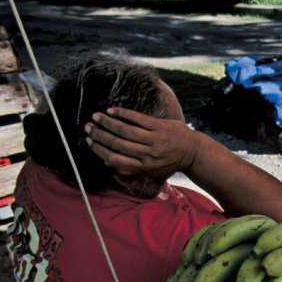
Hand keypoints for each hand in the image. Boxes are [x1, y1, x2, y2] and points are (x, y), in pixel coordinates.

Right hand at [84, 107, 201, 177]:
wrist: (194, 152)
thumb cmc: (170, 162)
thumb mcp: (151, 171)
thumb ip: (131, 169)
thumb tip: (107, 163)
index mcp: (143, 167)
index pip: (115, 159)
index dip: (99, 150)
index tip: (89, 141)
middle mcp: (147, 154)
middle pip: (117, 143)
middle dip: (99, 135)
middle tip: (88, 127)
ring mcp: (154, 139)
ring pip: (125, 130)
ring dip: (107, 123)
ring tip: (96, 117)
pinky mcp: (160, 127)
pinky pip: (137, 118)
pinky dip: (123, 114)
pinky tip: (111, 110)